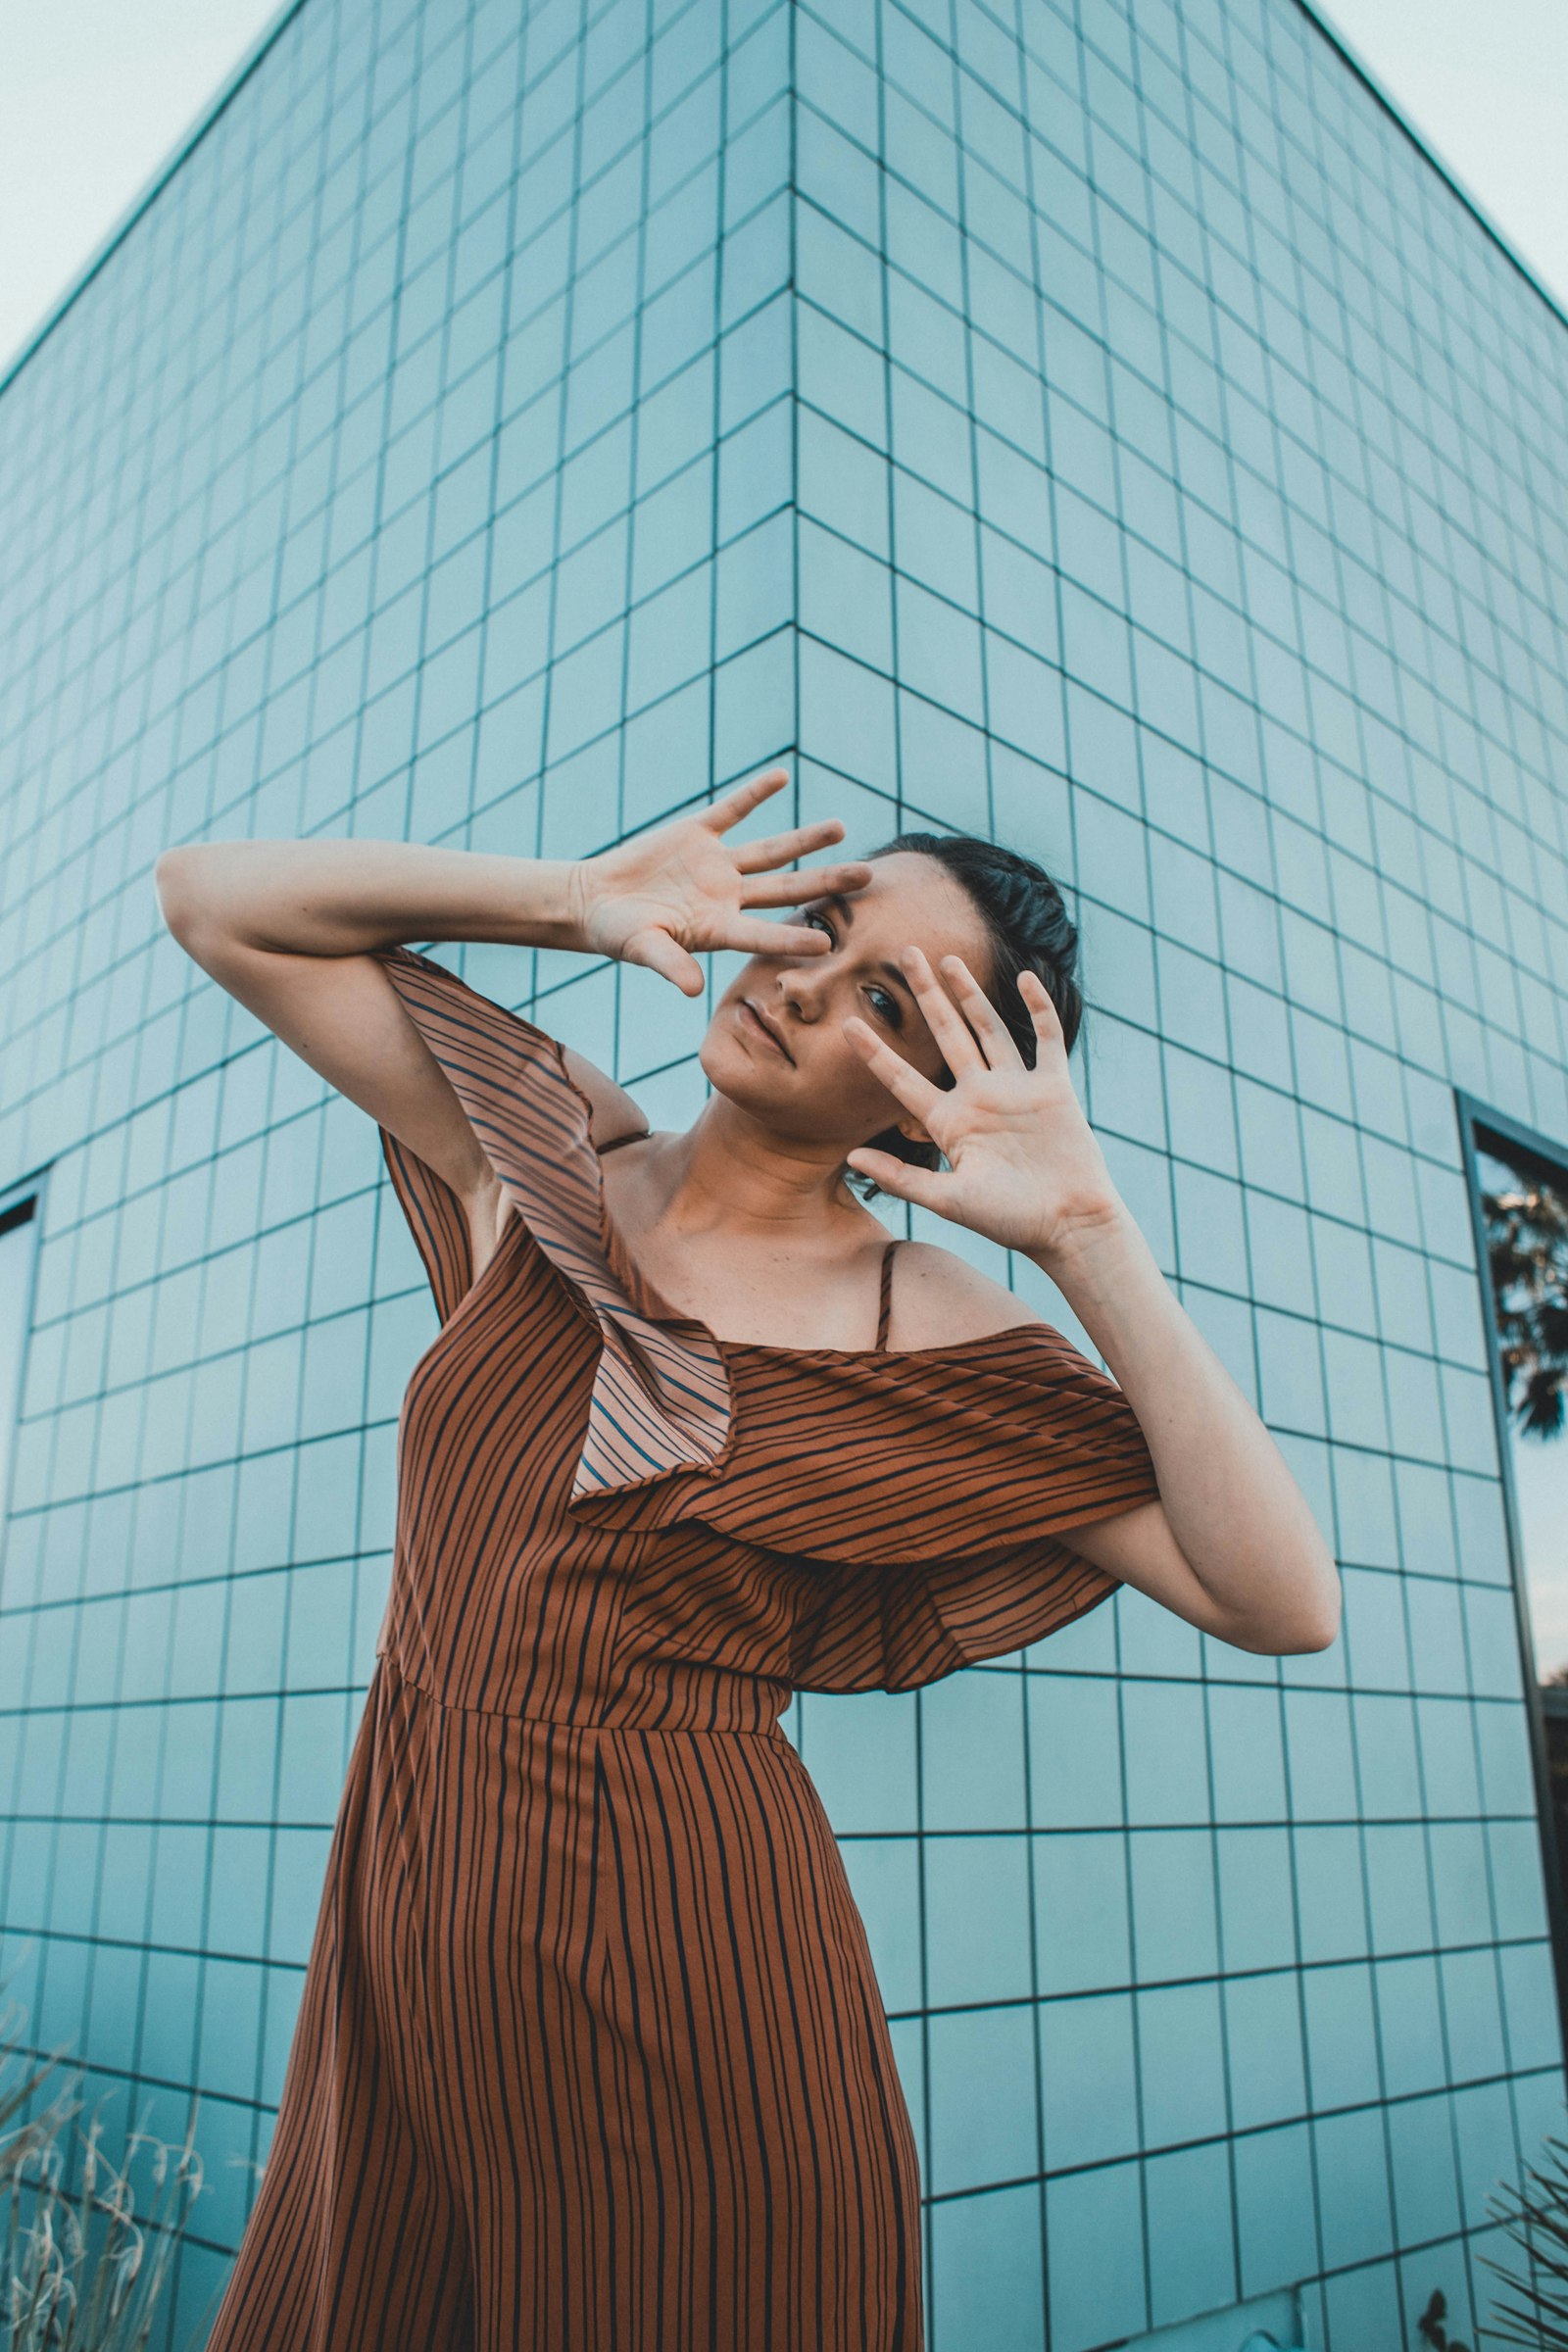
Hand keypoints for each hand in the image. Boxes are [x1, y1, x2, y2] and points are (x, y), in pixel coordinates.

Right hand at [569, 768, 871, 995]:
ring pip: (771, 850)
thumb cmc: (617, 933)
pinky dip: (754, 794)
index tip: (828, 941)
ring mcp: (716, 864)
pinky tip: (781, 776)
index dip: (792, 939)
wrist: (594, 900)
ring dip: (806, 839)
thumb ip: (669, 964)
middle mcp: (727, 896)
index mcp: (717, 928)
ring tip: (841, 828)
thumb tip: (692, 989)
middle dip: (826, 882)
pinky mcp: (697, 833)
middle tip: (868, 876)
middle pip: (787, 889)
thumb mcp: (641, 948)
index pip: (763, 933)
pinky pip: (733, 809)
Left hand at [842, 946, 1125, 1260]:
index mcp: (950, 1123)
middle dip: (926, 994)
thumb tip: (850, 1156)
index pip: (903, 1079)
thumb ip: (902, 1178)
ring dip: (970, 993)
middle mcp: (979, 1098)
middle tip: (904, 953)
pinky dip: (1037, 1008)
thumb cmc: (1009, 1220)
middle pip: (946, 1034)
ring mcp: (1016, 1089)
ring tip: (949, 958)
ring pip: (988, 1028)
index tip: (847, 1023)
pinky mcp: (1053, 1088)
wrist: (1069, 1225)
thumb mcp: (949, 1200)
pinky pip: (1045, 1038)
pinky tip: (1023, 978)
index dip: (875, 1052)